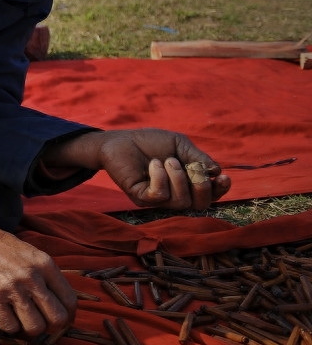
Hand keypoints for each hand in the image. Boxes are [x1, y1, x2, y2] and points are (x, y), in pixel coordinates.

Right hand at [0, 196, 75, 336]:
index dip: (68, 317)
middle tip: (41, 324)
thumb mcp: (32, 254)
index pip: (69, 301)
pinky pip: (10, 326)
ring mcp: (13, 288)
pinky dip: (9, 327)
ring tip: (21, 321)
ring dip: (29, 330)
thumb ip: (47, 276)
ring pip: (35, 327)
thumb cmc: (1, 248)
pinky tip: (5, 317)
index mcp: (46, 265)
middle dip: (51, 327)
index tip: (60, 321)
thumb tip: (59, 303)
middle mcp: (32, 277)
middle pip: (57, 318)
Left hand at [44, 129, 229, 211]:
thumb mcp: (179, 145)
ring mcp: (158, 199)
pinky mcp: (141, 198)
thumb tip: (217, 171)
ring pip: (181, 201)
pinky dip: (161, 178)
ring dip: (178, 177)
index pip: (210, 196)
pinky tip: (153, 164)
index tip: (223, 176)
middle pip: (200, 205)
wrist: (121, 140)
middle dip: (201, 185)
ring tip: (166, 160)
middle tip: (190, 166)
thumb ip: (198, 158)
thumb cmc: (151, 142)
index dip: (220, 190)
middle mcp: (175, 195)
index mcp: (187, 184)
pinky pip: (160, 196)